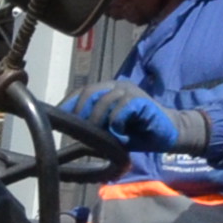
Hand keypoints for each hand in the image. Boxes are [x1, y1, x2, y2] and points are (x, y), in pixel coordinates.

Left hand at [64, 82, 192, 154]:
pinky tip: (119, 133)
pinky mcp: (141, 100)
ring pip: (104, 100)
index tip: (56, 120)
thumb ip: (93, 127)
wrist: (166, 134)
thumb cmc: (137, 133)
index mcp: (107, 91)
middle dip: (81, 113)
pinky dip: (116, 122)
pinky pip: (122, 108)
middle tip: (80, 131)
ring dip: (98, 120)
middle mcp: (117, 86)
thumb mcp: (109, 131)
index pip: (81, 92)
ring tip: (102, 135)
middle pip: (89, 92)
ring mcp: (130, 91)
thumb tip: (70, 132)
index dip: (67, 104)